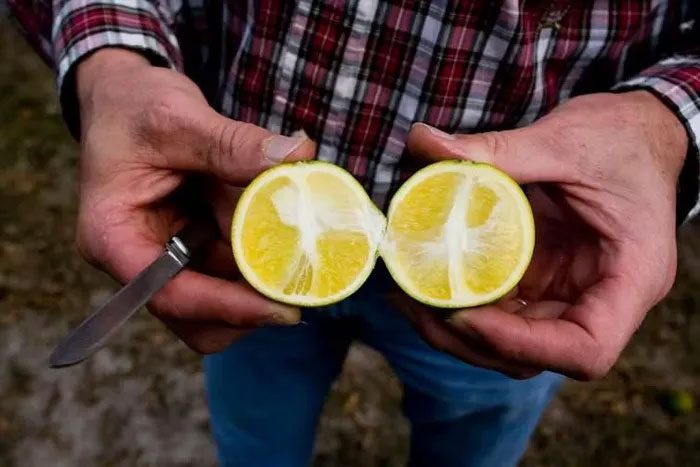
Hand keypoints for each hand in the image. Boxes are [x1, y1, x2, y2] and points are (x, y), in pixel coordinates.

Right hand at [75, 49, 315, 352]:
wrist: (126, 96)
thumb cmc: (134, 107)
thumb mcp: (178, 118)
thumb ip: (233, 143)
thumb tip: (297, 156)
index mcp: (114, 237)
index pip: (170, 294)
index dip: (228, 307)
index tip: (282, 308)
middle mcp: (140, 259)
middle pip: (199, 316)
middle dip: (251, 304)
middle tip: (303, 282)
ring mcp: (172, 254)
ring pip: (224, 296)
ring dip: (263, 277)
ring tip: (304, 248)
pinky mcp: (197, 243)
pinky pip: (235, 265)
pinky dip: (264, 253)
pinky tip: (292, 230)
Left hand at [400, 91, 687, 379]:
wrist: (638, 131)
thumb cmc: (619, 138)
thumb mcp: (564, 142)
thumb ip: (497, 150)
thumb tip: (425, 143)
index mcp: (630, 277)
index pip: (586, 348)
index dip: (520, 343)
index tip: (464, 314)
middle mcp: (601, 299)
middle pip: (534, 352)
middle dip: (467, 338)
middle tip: (412, 303)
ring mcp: (570, 293)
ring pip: (510, 339)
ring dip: (455, 326)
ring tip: (407, 294)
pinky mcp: (544, 279)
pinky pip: (502, 306)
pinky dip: (463, 299)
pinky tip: (426, 278)